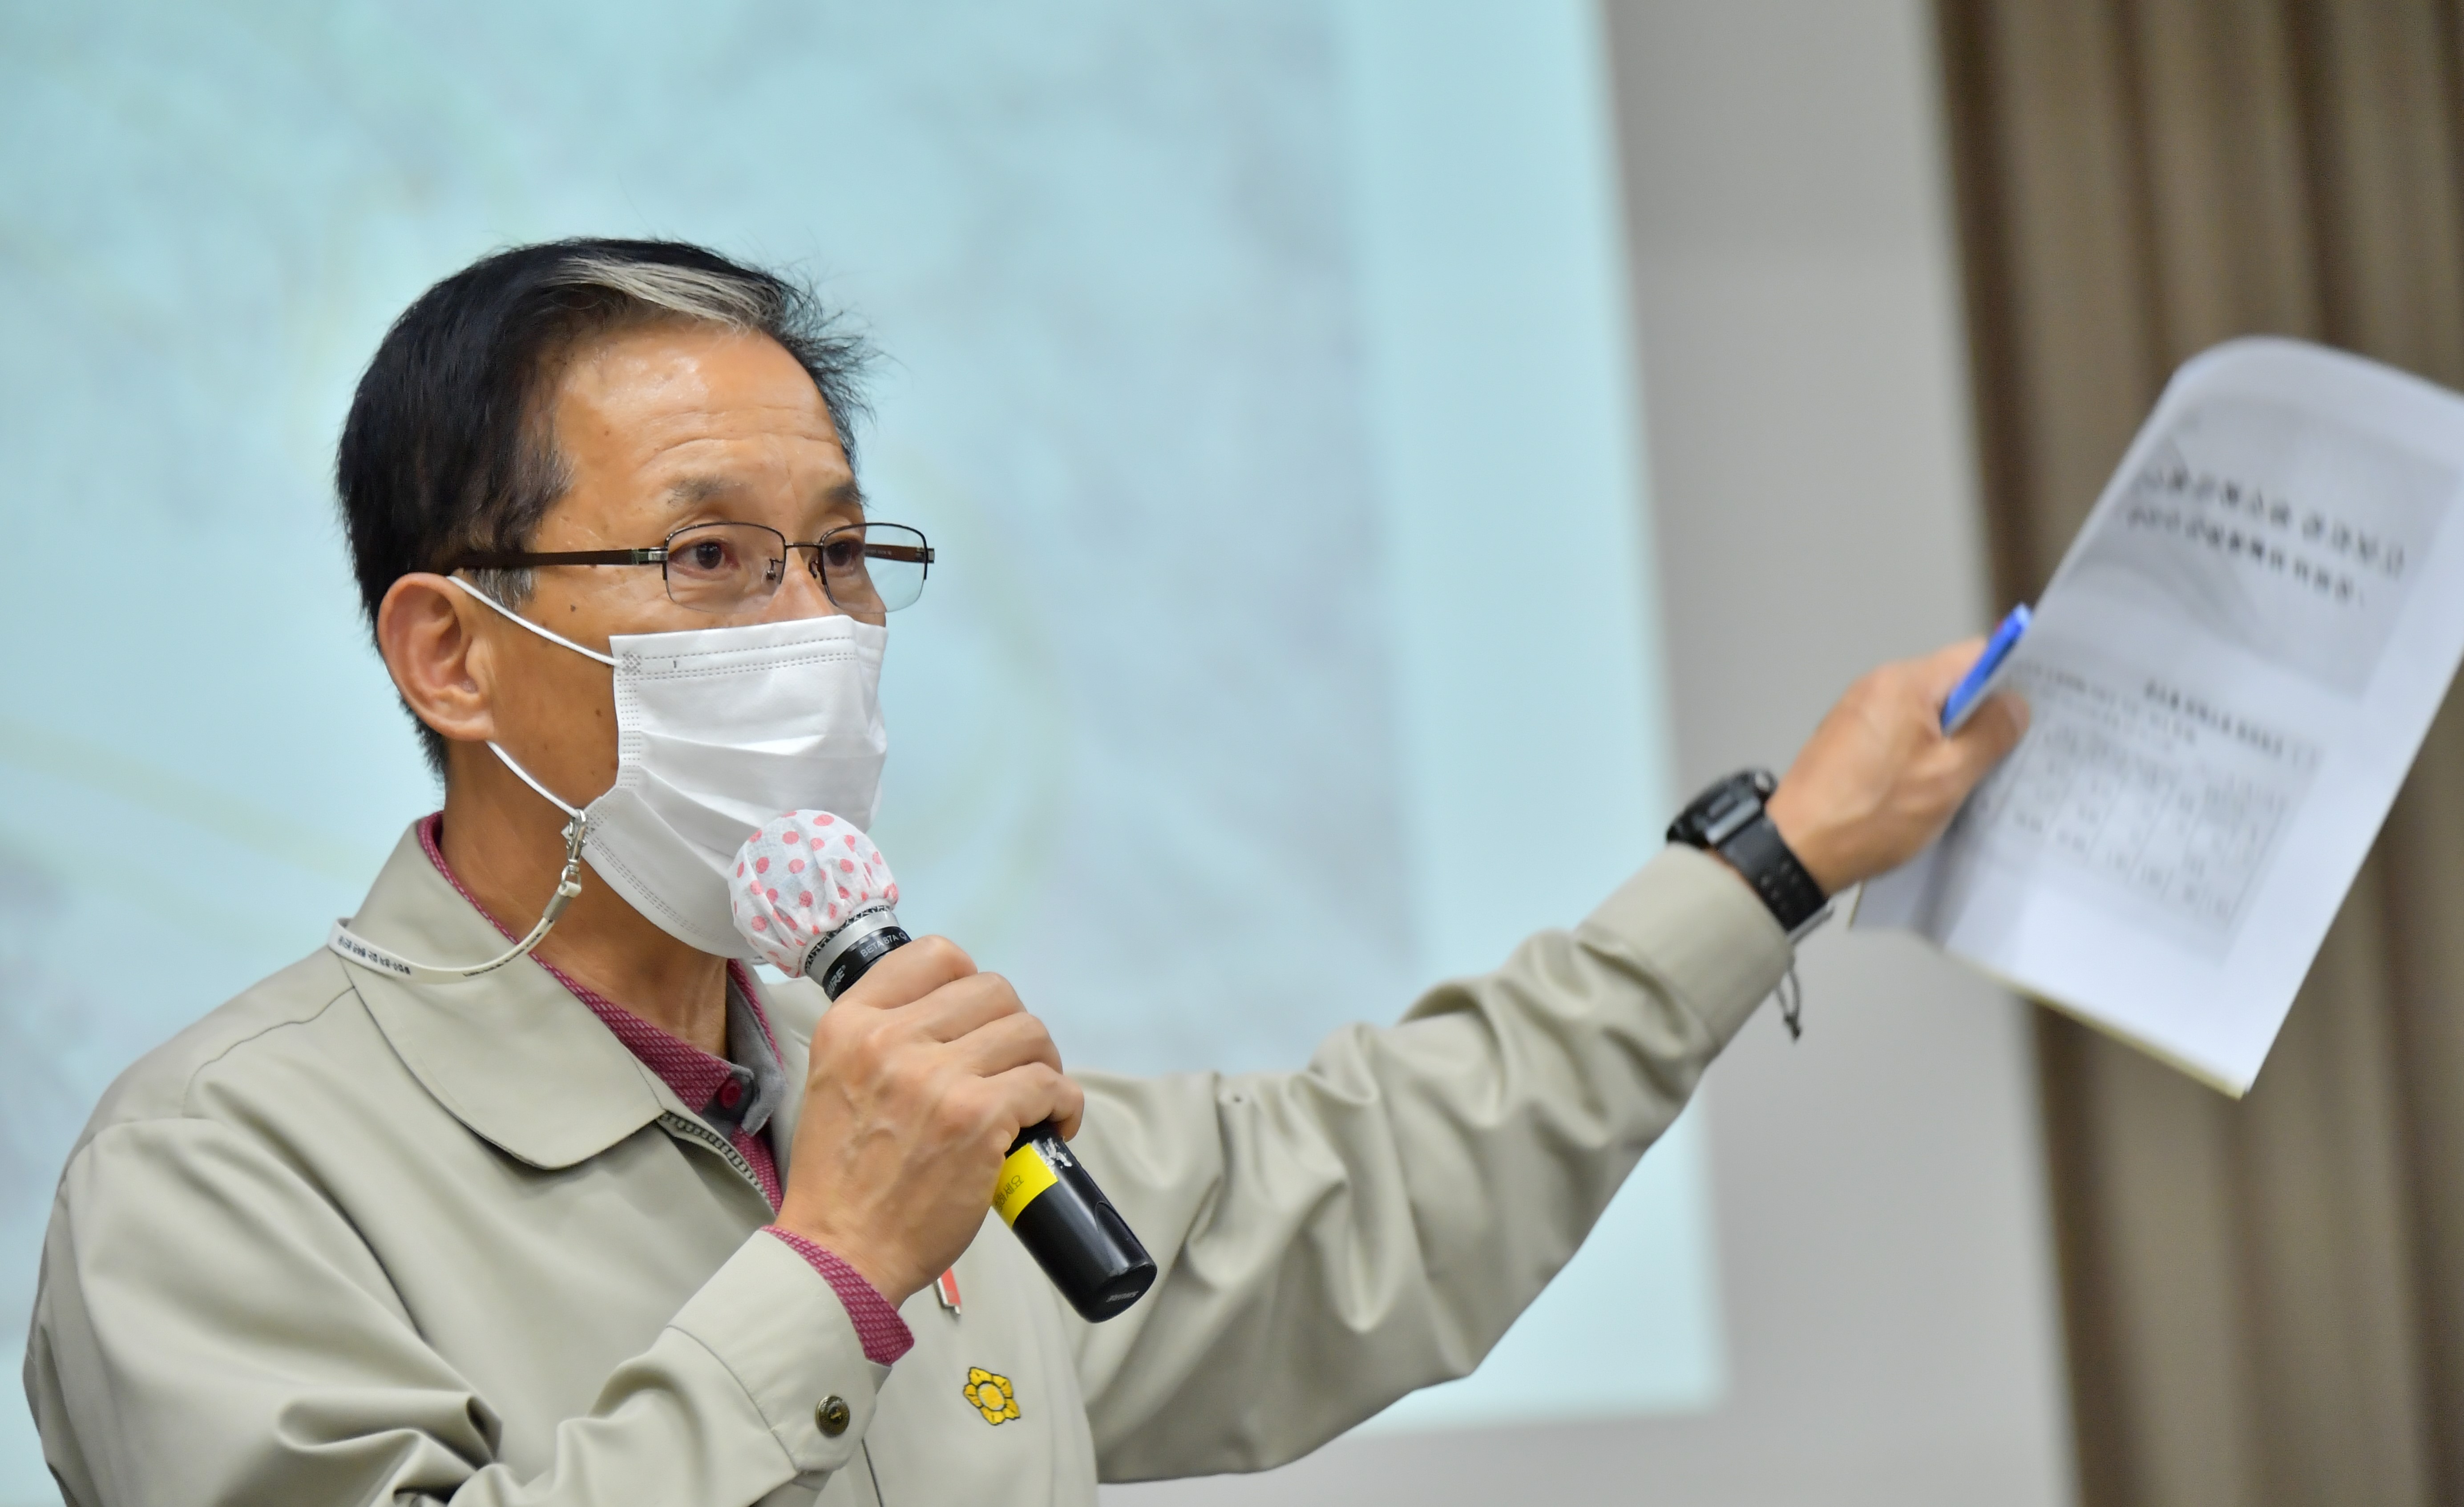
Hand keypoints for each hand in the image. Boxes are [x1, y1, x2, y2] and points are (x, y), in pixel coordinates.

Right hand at [774, 937, 1083, 1305]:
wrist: (840, 1253)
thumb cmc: (841, 1179)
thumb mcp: (834, 1081)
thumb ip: (881, 1040)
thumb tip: (950, 1019)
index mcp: (851, 1023)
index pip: (936, 954)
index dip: (970, 983)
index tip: (976, 1021)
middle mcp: (891, 1039)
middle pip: (993, 990)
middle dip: (1012, 1029)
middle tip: (1009, 1069)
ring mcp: (938, 1077)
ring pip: (1029, 1032)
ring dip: (1041, 1065)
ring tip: (1031, 1100)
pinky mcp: (979, 1118)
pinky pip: (1051, 1085)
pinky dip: (1063, 1105)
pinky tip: (1051, 1127)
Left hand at [1763, 637, 2030, 892]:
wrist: (1796, 849)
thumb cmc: (1872, 813)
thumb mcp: (1947, 777)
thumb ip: (1989, 734)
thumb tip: (2016, 703)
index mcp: (1904, 683)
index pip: (1974, 655)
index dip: (2011, 676)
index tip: (2039, 703)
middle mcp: (1878, 687)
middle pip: (1950, 684)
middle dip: (1985, 712)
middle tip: (2017, 747)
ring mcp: (1859, 714)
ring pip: (1927, 713)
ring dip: (1955, 738)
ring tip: (1981, 772)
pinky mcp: (1849, 741)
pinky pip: (1901, 734)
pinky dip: (1925, 752)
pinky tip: (1938, 784)